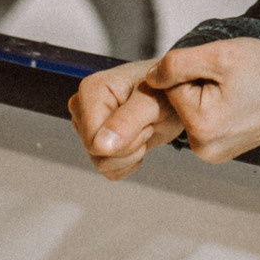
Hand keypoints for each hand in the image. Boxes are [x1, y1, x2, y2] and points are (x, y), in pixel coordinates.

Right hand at [69, 58, 185, 180]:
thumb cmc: (166, 90)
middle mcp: (84, 107)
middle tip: (147, 122)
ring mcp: (90, 126)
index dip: (124, 138)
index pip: (92, 139)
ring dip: (132, 152)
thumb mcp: (154, 102)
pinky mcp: (98, 143)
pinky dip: (130, 160)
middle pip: (95, 152)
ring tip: (144, 127)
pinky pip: (109, 169)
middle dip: (129, 145)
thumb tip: (100, 145)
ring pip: (102, 162)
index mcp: (91, 90)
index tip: (143, 119)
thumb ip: (128, 121)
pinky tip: (139, 139)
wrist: (175, 97)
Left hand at [146, 38, 259, 163]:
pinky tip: (235, 100)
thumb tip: (151, 76)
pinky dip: (214, 107)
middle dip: (197, 84)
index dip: (190, 70)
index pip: (169, 88)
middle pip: (179, 102)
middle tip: (229, 79)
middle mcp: (203, 148)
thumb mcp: (221, 55)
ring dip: (206, 94)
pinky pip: (203, 121)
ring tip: (235, 89)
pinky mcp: (220, 150)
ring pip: (191, 111)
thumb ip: (178, 63)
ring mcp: (212, 153)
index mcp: (201, 127)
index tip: (216, 69)